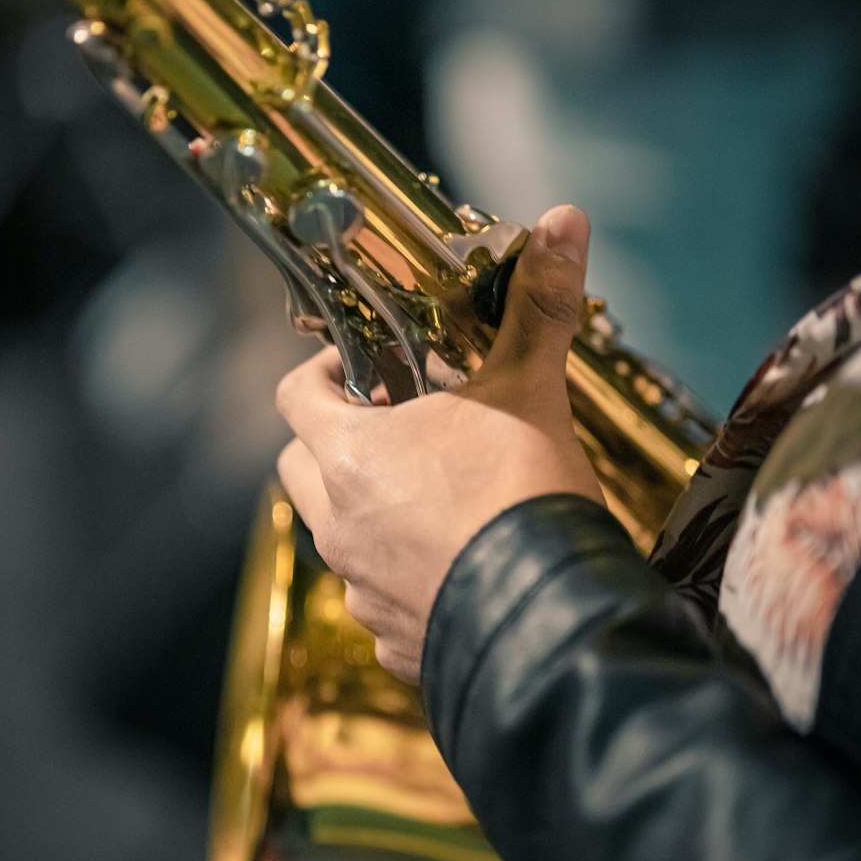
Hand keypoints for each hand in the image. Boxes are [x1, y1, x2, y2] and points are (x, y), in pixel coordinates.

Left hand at [275, 205, 603, 683]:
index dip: (323, 371)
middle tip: (402, 427)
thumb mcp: (531, 389)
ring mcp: (361, 588)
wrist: (549, 617)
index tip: (368, 366)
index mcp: (349, 454)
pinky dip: (401, 578)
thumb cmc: (524, 494)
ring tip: (437, 497)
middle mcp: (338, 524)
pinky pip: (378, 600)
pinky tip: (456, 566)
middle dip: (338, 441)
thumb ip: (538, 306)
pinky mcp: (393, 642)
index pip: (295, 395)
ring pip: (339, 536)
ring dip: (370, 511)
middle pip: (300, 466)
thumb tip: (566, 218)